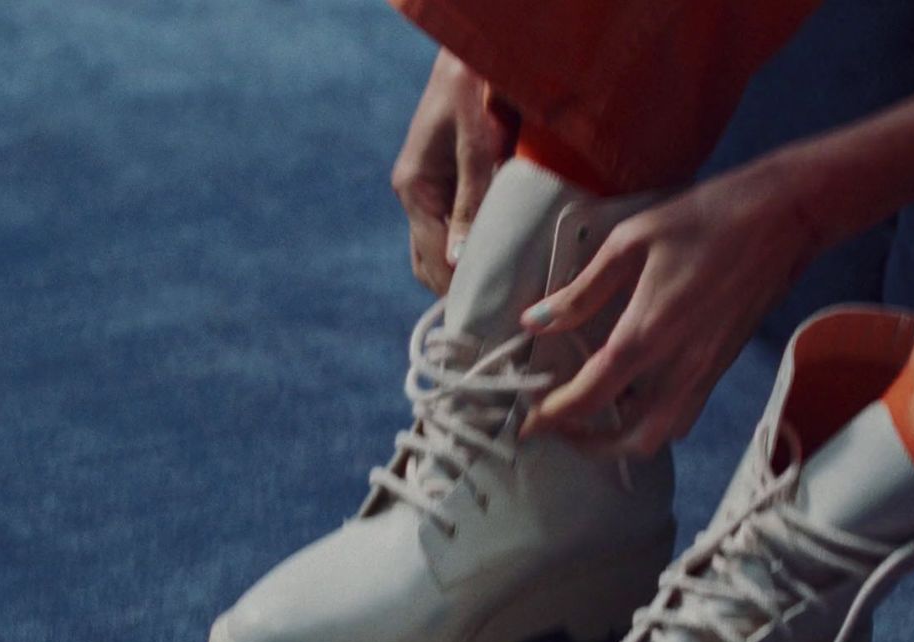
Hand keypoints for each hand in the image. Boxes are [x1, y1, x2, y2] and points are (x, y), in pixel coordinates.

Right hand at [392, 49, 516, 295]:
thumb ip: (470, 200)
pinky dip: (471, 248)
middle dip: (455, 289)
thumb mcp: (476, 144)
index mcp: (414, 189)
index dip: (455, 290)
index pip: (430, 259)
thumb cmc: (474, 89)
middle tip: (494, 316)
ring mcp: (430, 191)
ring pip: (440, 250)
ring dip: (462, 271)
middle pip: (428, 263)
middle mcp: (416, 195)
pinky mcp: (449, 183)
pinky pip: (455, 228)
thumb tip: (460, 259)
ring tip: (499, 296)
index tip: (486, 317)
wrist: (473, 52)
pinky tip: (500, 260)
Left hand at [518, 156, 824, 453]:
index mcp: (647, 334)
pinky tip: (636, 395)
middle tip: (561, 427)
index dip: (553, 417)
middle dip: (591, 445)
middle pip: (632, 439)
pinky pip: (686, 413)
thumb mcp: (631, 241)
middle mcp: (680, 365)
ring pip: (664, 434)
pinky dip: (656, 421)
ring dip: (625, 440)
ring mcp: (708, 370)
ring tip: (595, 418)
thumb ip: (583, 290)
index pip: (590, 396)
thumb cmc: (707, 218)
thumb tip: (536, 322)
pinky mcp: (725, 364)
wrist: (788, 215)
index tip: (527, 424)